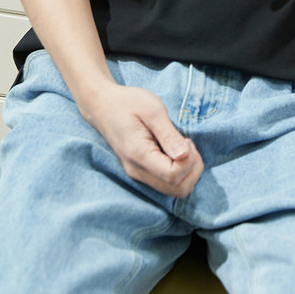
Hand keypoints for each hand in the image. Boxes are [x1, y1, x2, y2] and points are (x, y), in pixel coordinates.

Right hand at [88, 84, 203, 197]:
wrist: (102, 105)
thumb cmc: (127, 103)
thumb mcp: (152, 110)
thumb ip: (169, 135)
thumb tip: (185, 155)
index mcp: (139, 155)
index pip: (173, 176)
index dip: (189, 161)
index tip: (187, 140)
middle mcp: (137, 172)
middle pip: (177, 189)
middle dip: (192, 169)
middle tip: (188, 144)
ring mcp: (138, 175)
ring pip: (173, 190)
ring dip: (188, 172)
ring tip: (183, 147)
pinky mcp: (141, 173)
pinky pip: (166, 183)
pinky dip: (179, 172)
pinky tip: (176, 152)